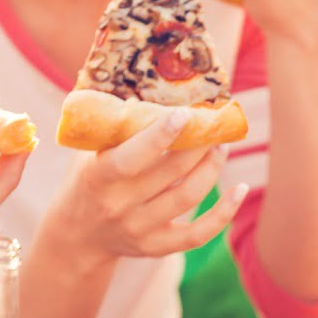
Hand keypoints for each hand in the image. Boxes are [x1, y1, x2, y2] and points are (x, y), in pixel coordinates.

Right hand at [46, 108, 244, 266]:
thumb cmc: (87, 178)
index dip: (162, 136)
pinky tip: (241, 189)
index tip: (187, 113)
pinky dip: (224, 213)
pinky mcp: (157, 247)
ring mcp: (139, 229)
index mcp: (99, 177)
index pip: (134, 157)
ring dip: (212, 168)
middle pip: (172, 173)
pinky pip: (198, 235)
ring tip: (222, 145)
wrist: (76, 235)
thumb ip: (108, 119)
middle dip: (199, 144)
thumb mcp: (86, 150)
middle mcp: (120, 205)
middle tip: (215, 123)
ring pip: (188, 197)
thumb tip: (129, 70)